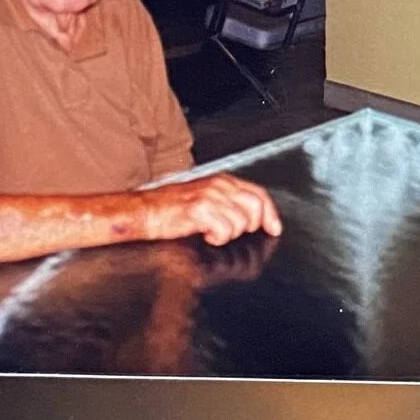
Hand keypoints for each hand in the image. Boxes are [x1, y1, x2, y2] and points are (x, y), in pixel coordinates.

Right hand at [142, 174, 282, 248]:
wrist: (144, 211)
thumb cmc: (171, 207)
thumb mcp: (204, 196)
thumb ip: (228, 201)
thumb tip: (252, 216)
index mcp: (223, 181)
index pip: (258, 194)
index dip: (270, 213)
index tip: (274, 228)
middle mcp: (219, 185)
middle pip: (255, 207)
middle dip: (251, 226)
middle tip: (235, 233)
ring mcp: (209, 197)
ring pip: (240, 222)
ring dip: (229, 234)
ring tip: (212, 232)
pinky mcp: (199, 210)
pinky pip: (224, 230)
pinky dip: (217, 238)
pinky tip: (204, 235)